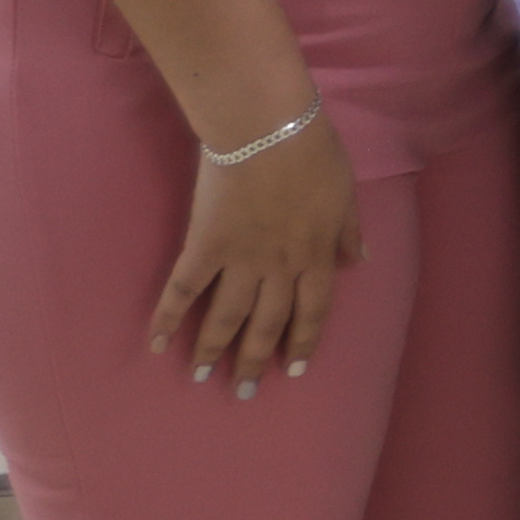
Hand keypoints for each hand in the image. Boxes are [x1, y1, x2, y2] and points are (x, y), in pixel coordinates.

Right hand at [149, 115, 356, 397]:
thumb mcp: (346, 192)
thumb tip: (362, 260)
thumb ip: (350, 231)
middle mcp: (279, 268)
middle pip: (268, 324)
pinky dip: (169, 317)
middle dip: (255, 361)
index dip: (303, 342)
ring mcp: (240, 259)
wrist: (267, 127)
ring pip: (228, 316)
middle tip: (243, 392)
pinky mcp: (204, 245)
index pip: (312, 312)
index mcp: (316, 256)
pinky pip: (184, 288)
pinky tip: (157, 343)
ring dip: (215, 350)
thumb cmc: (313, 151)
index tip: (292, 371)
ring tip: (202, 377)